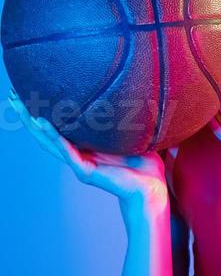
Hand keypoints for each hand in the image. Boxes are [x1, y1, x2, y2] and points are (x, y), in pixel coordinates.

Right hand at [8, 89, 167, 206]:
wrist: (152, 187)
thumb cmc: (144, 162)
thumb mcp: (130, 134)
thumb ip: (122, 118)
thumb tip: (130, 88)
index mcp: (86, 146)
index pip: (59, 126)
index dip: (44, 111)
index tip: (31, 92)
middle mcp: (78, 154)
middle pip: (46, 133)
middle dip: (28, 115)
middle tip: (13, 95)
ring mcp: (79, 164)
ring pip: (50, 142)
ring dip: (34, 124)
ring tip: (21, 107)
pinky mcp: (85, 172)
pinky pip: (67, 151)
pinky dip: (55, 137)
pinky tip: (44, 123)